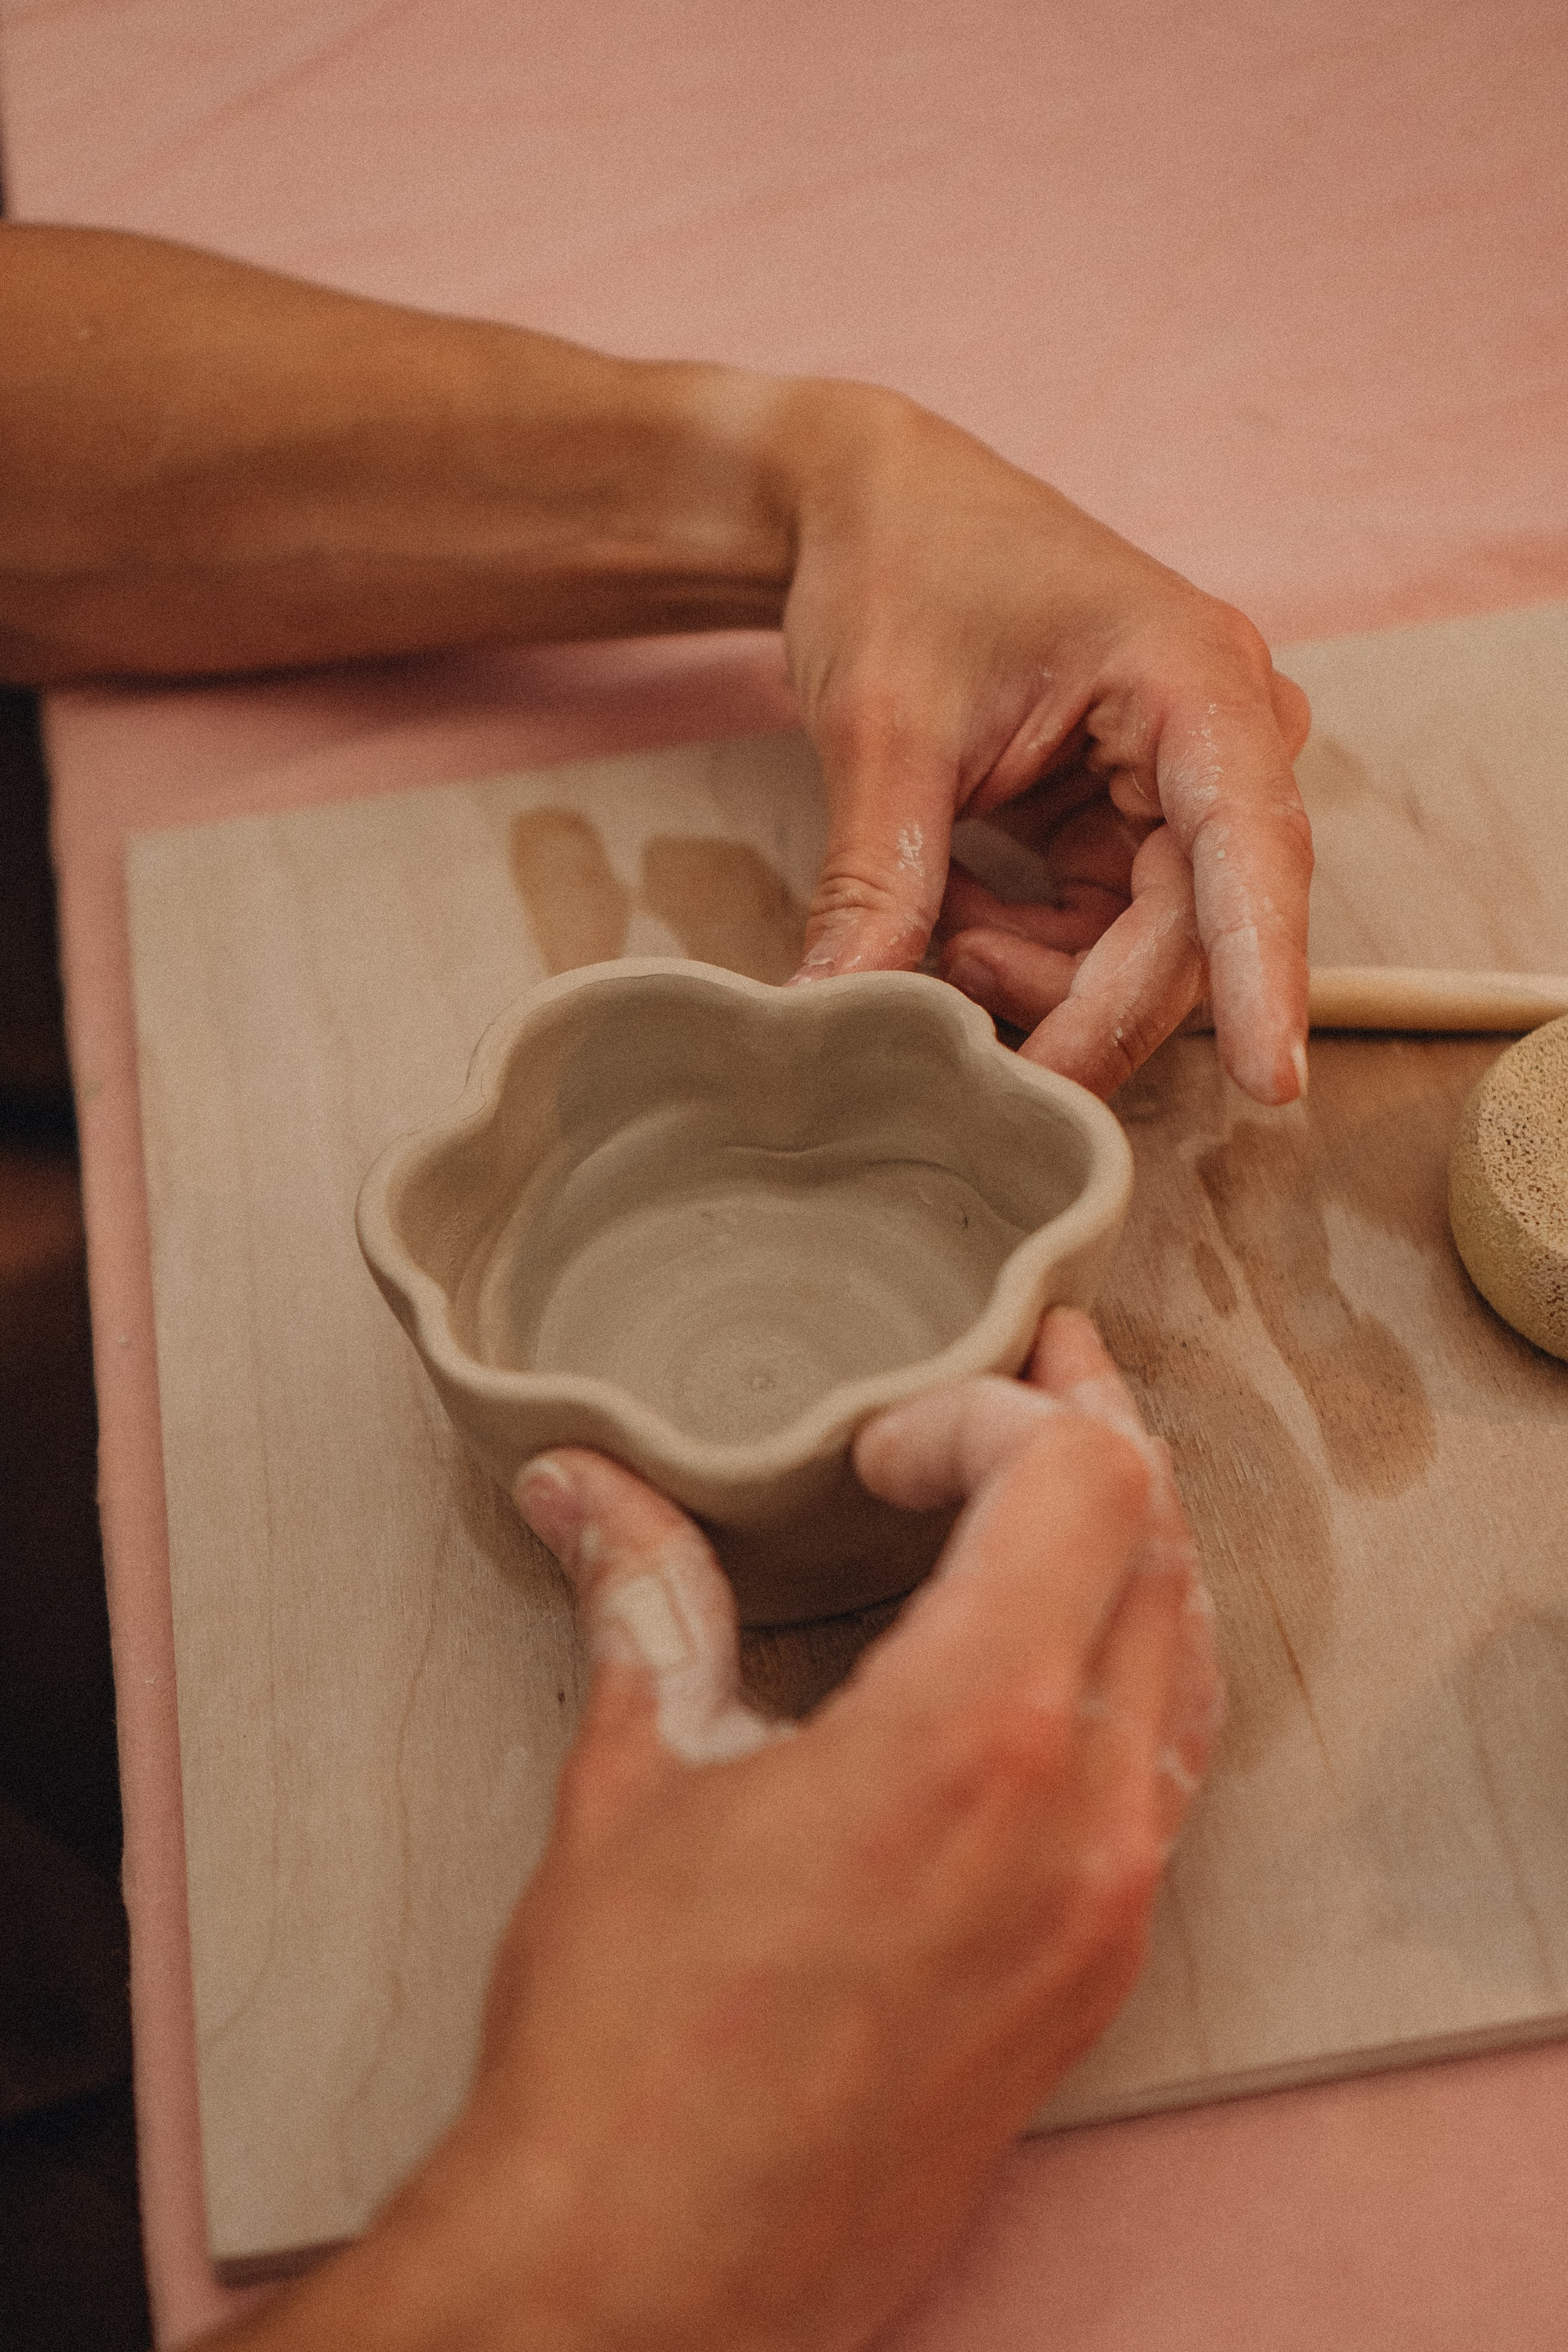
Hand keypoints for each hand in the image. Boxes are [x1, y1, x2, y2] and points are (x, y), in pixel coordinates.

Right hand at [256, 1312, 1216, 2351]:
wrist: (658, 2275)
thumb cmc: (628, 2043)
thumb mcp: (633, 1785)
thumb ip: (641, 1598)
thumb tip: (583, 1486)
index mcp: (969, 1738)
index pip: (1080, 1479)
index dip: (990, 1414)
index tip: (887, 1448)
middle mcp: (1078, 1818)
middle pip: (1158, 1548)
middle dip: (1091, 1440)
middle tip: (1022, 1382)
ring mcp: (1106, 1907)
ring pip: (1189, 1659)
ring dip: (1132, 1552)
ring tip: (1056, 1491)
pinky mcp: (1097, 1977)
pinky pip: (1172, 1773)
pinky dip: (1138, 1670)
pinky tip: (1062, 1655)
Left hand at [775, 387, 1312, 1104]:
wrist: (868, 507)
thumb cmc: (895, 571)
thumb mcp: (881, 729)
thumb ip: (875, 881)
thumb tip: (833, 1016)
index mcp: (1192, 681)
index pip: (1251, 851)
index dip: (1263, 972)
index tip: (1275, 1083)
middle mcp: (1221, 735)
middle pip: (1194, 933)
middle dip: (1086, 1008)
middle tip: (973, 1051)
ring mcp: (1184, 783)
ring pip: (1149, 953)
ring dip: (1043, 982)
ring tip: (935, 939)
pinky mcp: (1134, 820)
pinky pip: (1104, 935)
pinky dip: (1026, 953)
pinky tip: (954, 917)